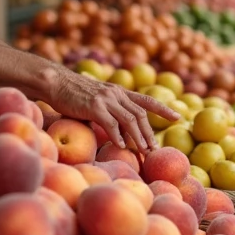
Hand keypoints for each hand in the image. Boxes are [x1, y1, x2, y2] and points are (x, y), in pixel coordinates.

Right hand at [46, 69, 174, 151]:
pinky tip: (122, 147)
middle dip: (150, 132)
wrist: (56, 83)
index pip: (147, 100)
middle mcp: (116, 94)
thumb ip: (108, 113)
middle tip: (154, 148)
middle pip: (140, 114)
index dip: (163, 109)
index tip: (178, 116)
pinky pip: (111, 124)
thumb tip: (116, 133)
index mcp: (119, 92)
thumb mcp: (96, 101)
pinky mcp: (94, 106)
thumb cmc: (73, 95)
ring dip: (138, 137)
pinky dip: (118, 136)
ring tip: (143, 151)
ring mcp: (106, 99)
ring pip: (130, 120)